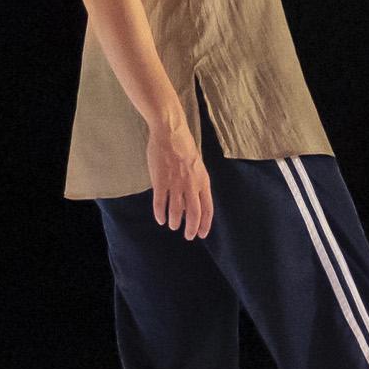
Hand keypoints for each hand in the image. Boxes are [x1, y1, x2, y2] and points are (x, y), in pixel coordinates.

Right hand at [147, 117, 214, 239]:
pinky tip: (160, 219)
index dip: (205, 223)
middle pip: (194, 213)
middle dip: (191, 228)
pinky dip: (160, 213)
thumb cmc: (183, 147)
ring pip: (176, 210)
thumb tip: (193, 201)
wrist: (170, 132)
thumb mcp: (196, 166)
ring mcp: (176, 183)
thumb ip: (196, 183)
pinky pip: (160, 202)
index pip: (208, 207)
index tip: (202, 234)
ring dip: (175, 221)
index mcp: (203, 180)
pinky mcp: (160, 180)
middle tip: (187, 236)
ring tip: (173, 226)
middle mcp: (191, 184)